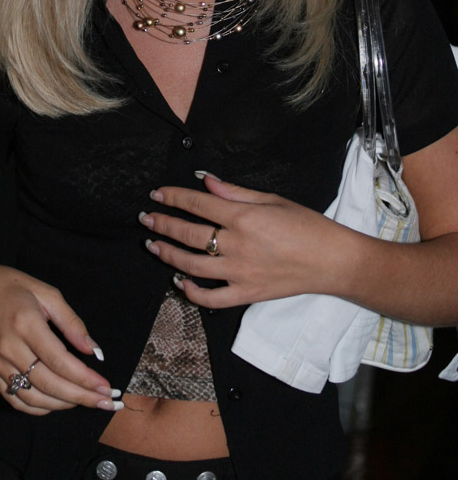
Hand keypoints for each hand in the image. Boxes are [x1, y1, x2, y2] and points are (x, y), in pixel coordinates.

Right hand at [0, 256, 122, 415]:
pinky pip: (15, 400)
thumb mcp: (47, 293)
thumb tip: (94, 351)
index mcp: (26, 324)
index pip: (60, 361)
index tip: (106, 387)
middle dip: (81, 397)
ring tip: (86, 402)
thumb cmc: (12, 286)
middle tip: (106, 402)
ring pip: (33, 397)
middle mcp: (10, 348)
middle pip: (49, 383)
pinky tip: (57, 403)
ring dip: (63, 405)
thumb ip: (72, 323)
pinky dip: (38, 408)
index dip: (85, 378)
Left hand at [139, 174, 347, 308]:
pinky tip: (179, 282)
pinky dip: (191, 292)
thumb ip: (234, 191)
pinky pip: (211, 299)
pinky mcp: (246, 294)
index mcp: (243, 217)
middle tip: (146, 218)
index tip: (156, 194)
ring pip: (192, 266)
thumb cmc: (306, 225)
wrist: (332, 260)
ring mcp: (240, 272)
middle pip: (189, 234)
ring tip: (153, 245)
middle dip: (163, 224)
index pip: (197, 204)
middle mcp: (237, 245)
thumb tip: (205, 181)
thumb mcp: (271, 199)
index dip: (173, 198)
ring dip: (168, 255)